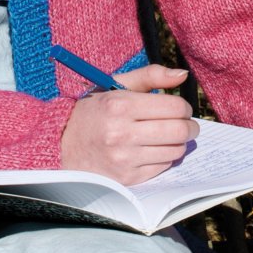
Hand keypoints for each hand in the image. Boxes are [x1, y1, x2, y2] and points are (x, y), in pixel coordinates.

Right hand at [60, 65, 198, 184]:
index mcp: (120, 105)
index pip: (174, 107)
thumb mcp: (115, 85)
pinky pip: (163, 167)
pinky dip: (165, 157)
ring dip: (179, 143)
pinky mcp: (127, 178)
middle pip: (179, 131)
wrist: (62, 143)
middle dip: (190, 126)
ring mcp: (124, 158)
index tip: (180, 108)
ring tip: (169, 135)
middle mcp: (121, 133)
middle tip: (187, 124)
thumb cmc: (93, 110)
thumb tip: (182, 75)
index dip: (184, 107)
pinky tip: (155, 148)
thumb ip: (150, 76)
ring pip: (175, 151)